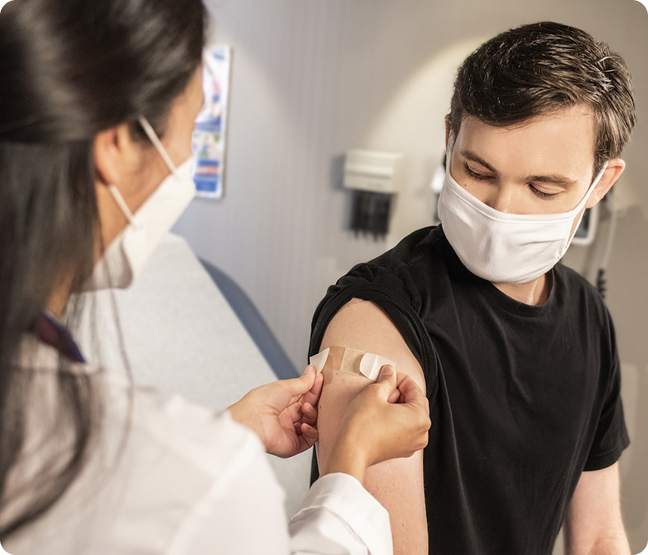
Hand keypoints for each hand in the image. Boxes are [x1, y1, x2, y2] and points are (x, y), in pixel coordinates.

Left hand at [228, 366, 323, 457]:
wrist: (251, 422)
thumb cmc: (259, 403)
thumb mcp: (284, 386)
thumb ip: (302, 382)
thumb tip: (312, 372)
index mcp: (282, 402)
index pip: (304, 395)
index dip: (313, 387)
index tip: (320, 378)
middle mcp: (286, 416)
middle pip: (309, 408)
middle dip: (314, 399)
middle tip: (319, 391)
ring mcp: (290, 430)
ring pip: (312, 422)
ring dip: (312, 414)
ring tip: (306, 408)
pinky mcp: (293, 444)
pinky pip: (309, 439)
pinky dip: (311, 431)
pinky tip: (304, 424)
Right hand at [321, 365, 429, 482]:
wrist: (351, 452)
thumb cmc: (363, 426)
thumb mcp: (374, 393)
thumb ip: (387, 379)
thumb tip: (390, 372)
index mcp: (420, 417)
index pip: (414, 389)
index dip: (399, 378)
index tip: (388, 374)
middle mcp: (421, 432)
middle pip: (414, 402)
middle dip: (399, 392)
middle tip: (382, 388)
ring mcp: (413, 444)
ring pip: (409, 415)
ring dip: (397, 405)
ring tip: (379, 402)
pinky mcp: (402, 450)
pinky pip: (404, 428)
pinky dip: (395, 418)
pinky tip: (379, 414)